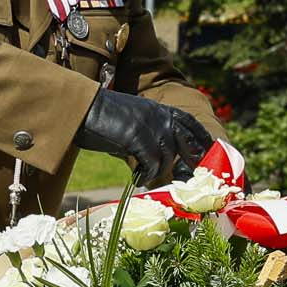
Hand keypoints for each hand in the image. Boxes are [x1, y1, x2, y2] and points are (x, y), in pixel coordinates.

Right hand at [77, 90, 215, 189]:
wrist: (79, 109)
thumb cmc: (100, 119)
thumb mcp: (131, 121)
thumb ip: (147, 133)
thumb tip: (157, 156)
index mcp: (158, 108)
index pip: (189, 122)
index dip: (201, 138)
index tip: (207, 153)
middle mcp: (158, 114)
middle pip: (187, 140)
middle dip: (191, 159)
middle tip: (190, 176)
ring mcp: (149, 125)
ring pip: (168, 156)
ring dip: (159, 170)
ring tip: (147, 176)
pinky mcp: (137, 136)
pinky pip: (151, 163)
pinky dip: (146, 174)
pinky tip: (138, 178)